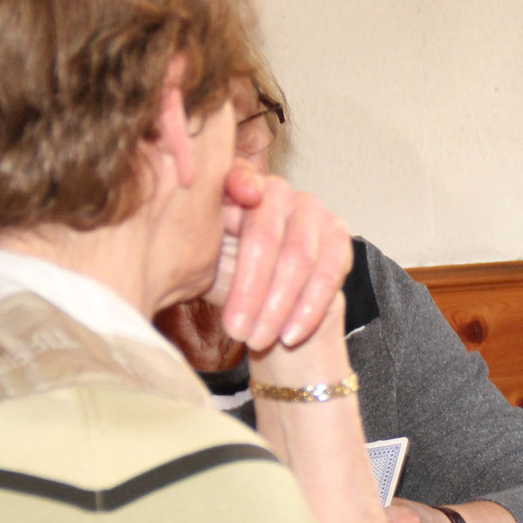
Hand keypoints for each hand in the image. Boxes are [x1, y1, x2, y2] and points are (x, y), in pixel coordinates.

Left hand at [210, 165, 353, 351]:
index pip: (235, 181)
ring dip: (277, 306)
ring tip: (258, 340)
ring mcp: (312, 209)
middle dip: (250, 290)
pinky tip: (290, 335)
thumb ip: (199, 243)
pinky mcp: (339, 234)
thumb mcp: (205, 263)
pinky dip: (308, 309)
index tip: (233, 210)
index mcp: (235, 184)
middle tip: (235, 330)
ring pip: (298, 258)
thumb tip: (183, 236)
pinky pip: (328, 274)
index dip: (237, 188)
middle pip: (263, 236)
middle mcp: (277, 189)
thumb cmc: (230, 283)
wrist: (271, 312)